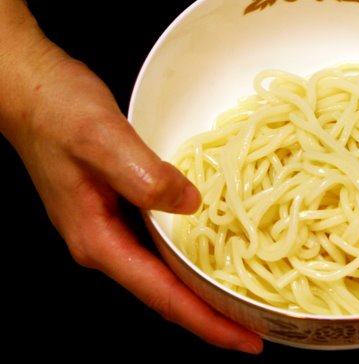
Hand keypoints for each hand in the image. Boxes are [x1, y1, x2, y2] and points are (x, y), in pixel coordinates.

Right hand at [0, 0, 261, 354]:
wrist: (31, 89)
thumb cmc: (57, 110)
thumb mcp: (101, 138)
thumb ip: (143, 175)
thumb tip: (189, 204)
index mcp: (99, 240)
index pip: (161, 295)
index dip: (205, 321)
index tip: (245, 339)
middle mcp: (105, 243)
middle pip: (166, 294)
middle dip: (211, 316)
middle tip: (258, 328)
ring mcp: (112, 227)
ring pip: (165, 272)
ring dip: (204, 290)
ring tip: (244, 302)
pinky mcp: (120, 208)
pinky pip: (163, 244)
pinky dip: (192, 257)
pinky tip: (215, 252)